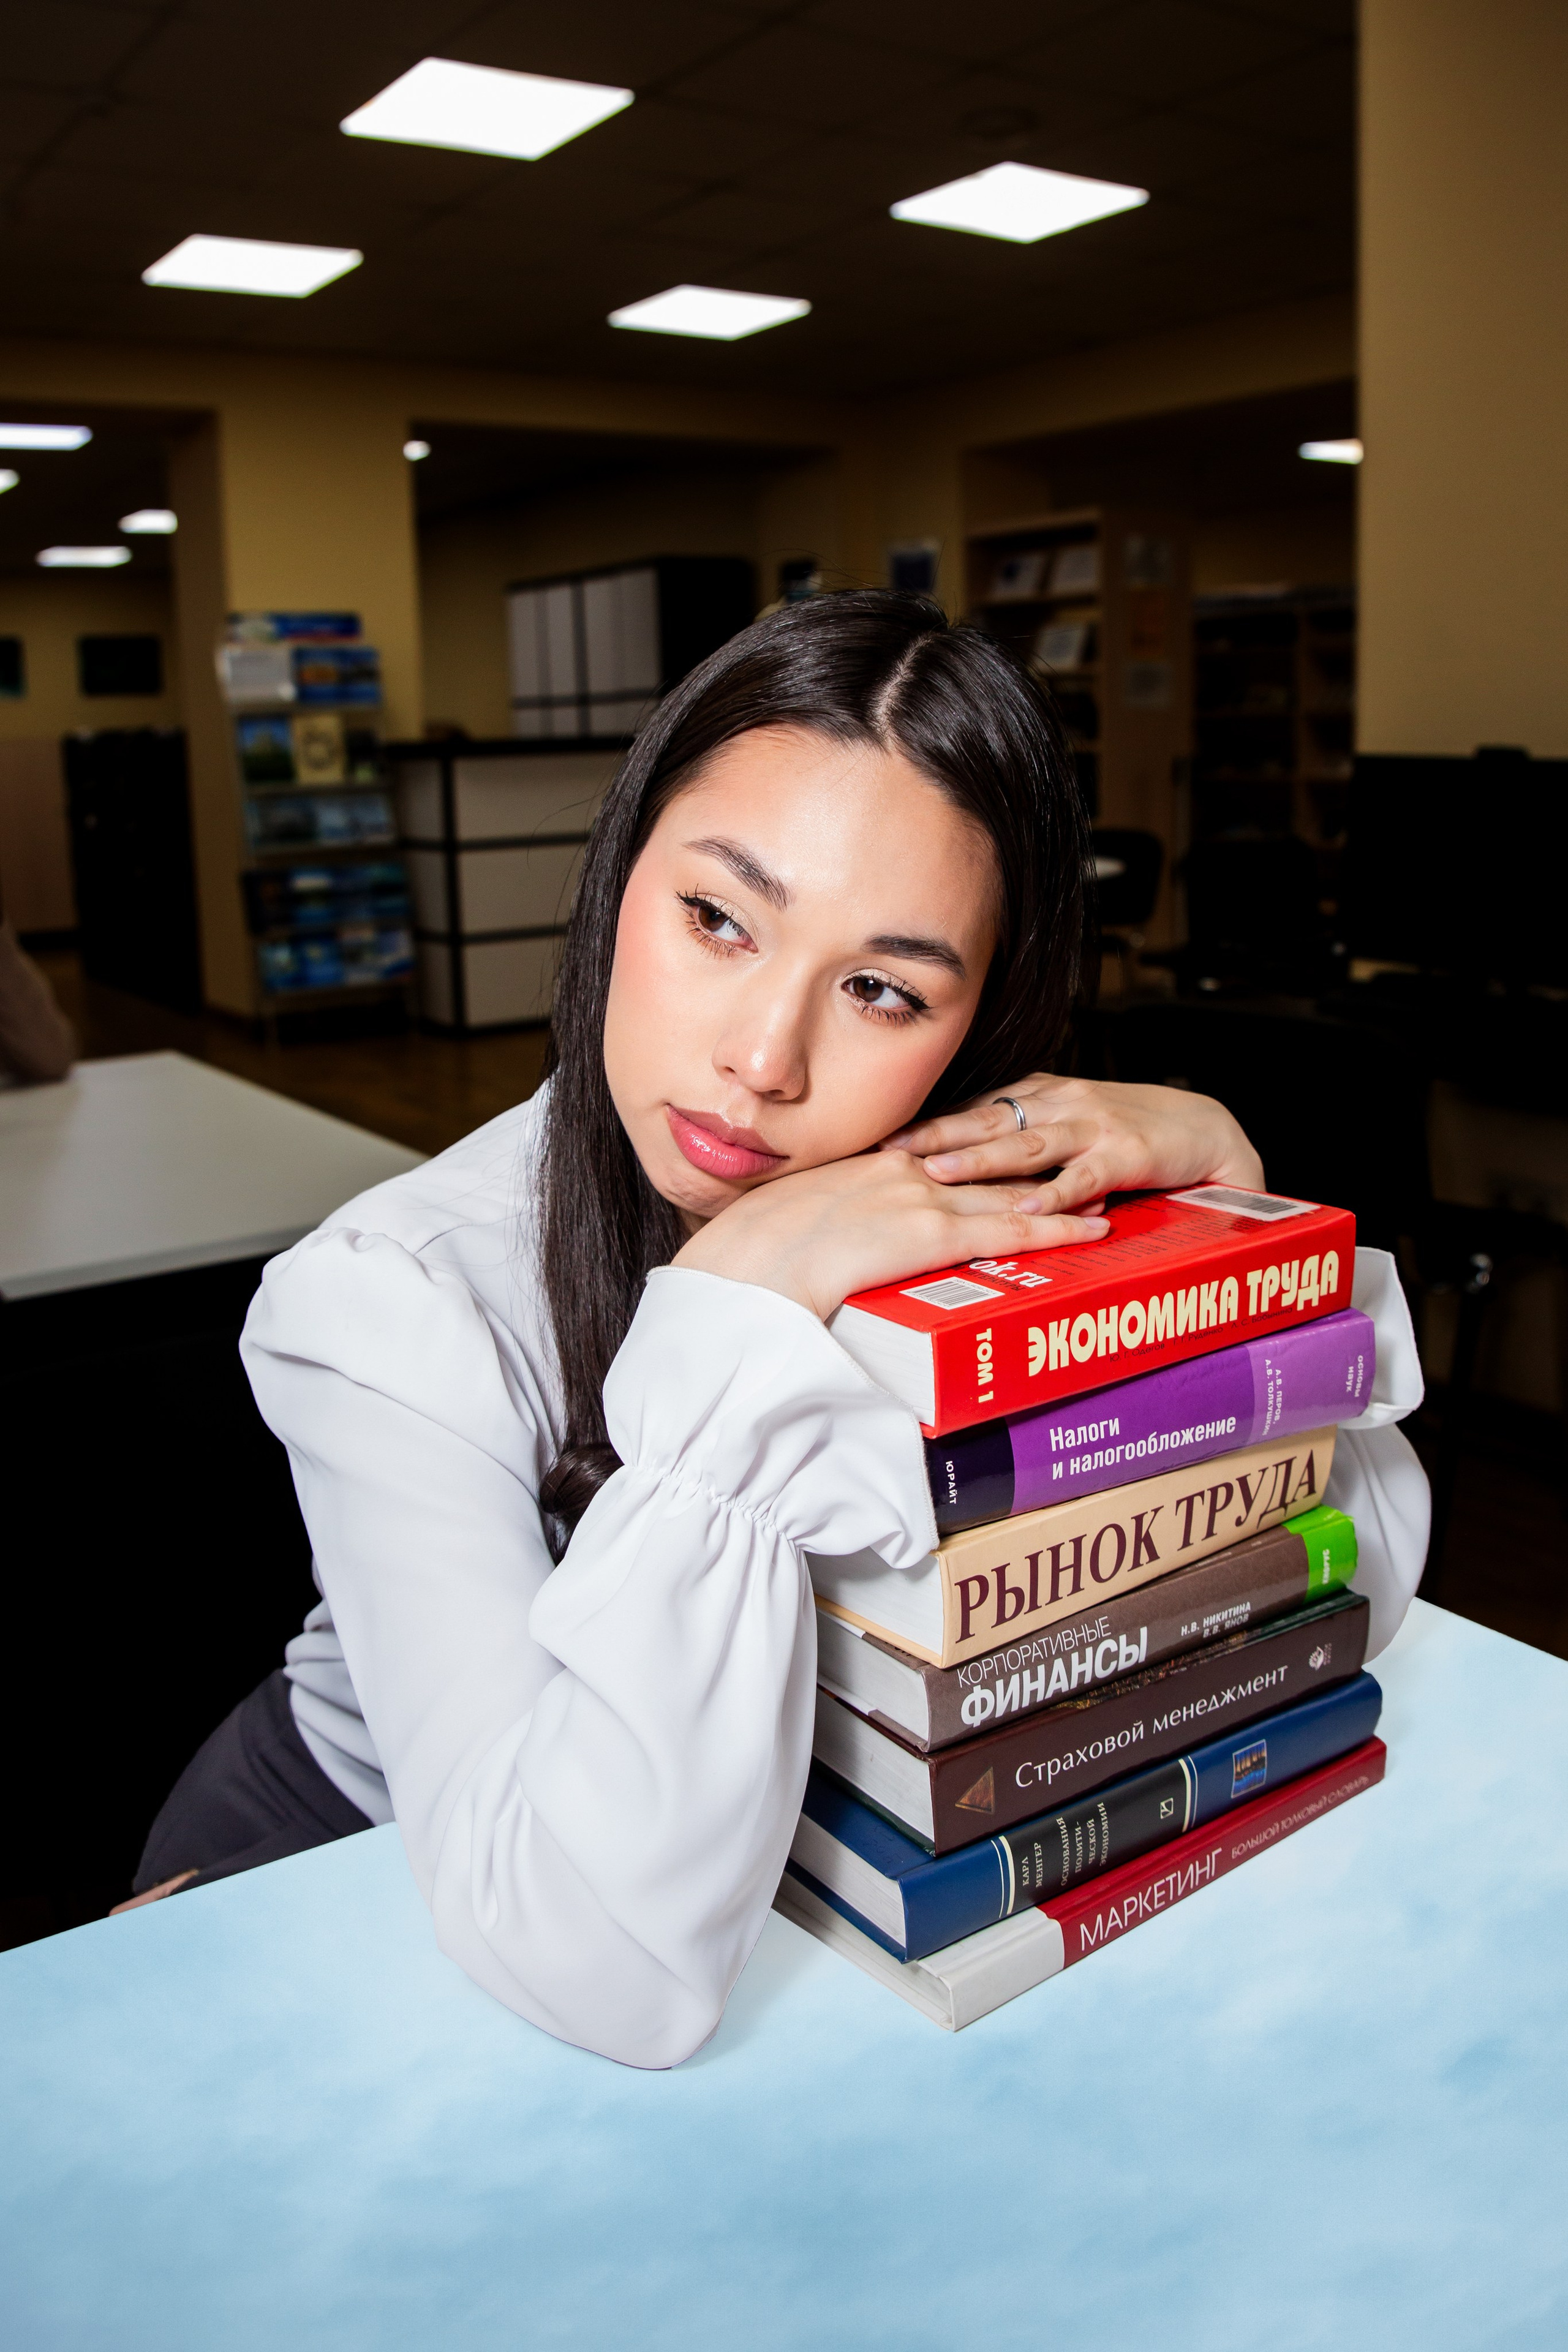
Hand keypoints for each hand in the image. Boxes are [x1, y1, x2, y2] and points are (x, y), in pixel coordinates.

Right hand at [673, 1148, 1108, 1320]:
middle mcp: (906, 1173)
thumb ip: (826, 1225)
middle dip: (1039, 1161)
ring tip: (1109, 1184)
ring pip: (1013, 1189)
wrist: (748, 1267)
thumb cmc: (754, 1257)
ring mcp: (924, 1200)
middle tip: (1085, 1155)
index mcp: (871, 1168)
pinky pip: (1012, 1230)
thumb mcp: (793, 1226)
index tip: (1019, 1148)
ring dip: (1064, 1187)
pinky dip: (1060, 1228)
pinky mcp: (934, 1235)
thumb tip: (830, 1244)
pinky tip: (1095, 1228)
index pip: (946, 1155)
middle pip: (989, 1164)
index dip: (989, 1151)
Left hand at [886, 1073, 1263, 1216]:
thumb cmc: (1136, 1133)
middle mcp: (1062, 1104)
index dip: (929, 1117)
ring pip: (1026, 1143)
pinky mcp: (1126, 1155)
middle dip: (935, 1132)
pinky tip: (1024, 1208)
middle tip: (886, 1145)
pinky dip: (1054, 1193)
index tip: (880, 1129)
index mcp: (1044, 1096)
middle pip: (987, 1118)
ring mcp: (1093, 1128)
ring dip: (980, 1159)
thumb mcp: (1072, 1127)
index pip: (976, 1104)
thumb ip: (1026, 1139)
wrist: (1211, 1129)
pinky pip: (1083, 1177)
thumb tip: (965, 1159)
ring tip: (936, 1172)